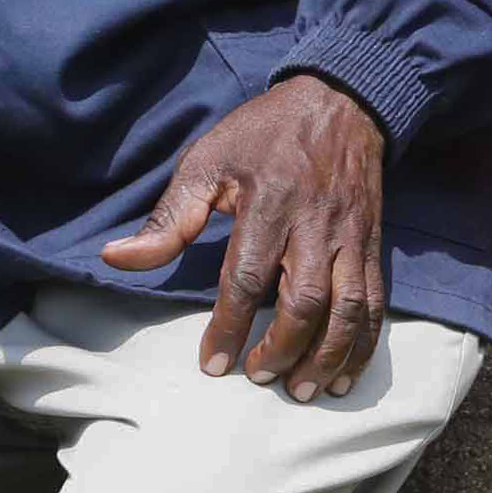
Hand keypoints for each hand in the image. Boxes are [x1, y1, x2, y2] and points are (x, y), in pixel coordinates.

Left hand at [99, 73, 394, 400]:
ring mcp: (350, 236)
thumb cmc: (264, 134)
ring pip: (349, 307)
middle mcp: (315, 224)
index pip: (248, 277)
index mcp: (269, 204)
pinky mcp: (373, 243)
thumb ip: (169, 217)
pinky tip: (345, 374)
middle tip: (258, 376)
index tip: (213, 364)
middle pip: (304, 300)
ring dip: (328, 356)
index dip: (229, 327)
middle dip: (282, 349)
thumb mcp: (208, 160)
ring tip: (303, 391)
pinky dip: (364, 343)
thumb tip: (116, 258)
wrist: (341, 101)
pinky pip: (376, 300)